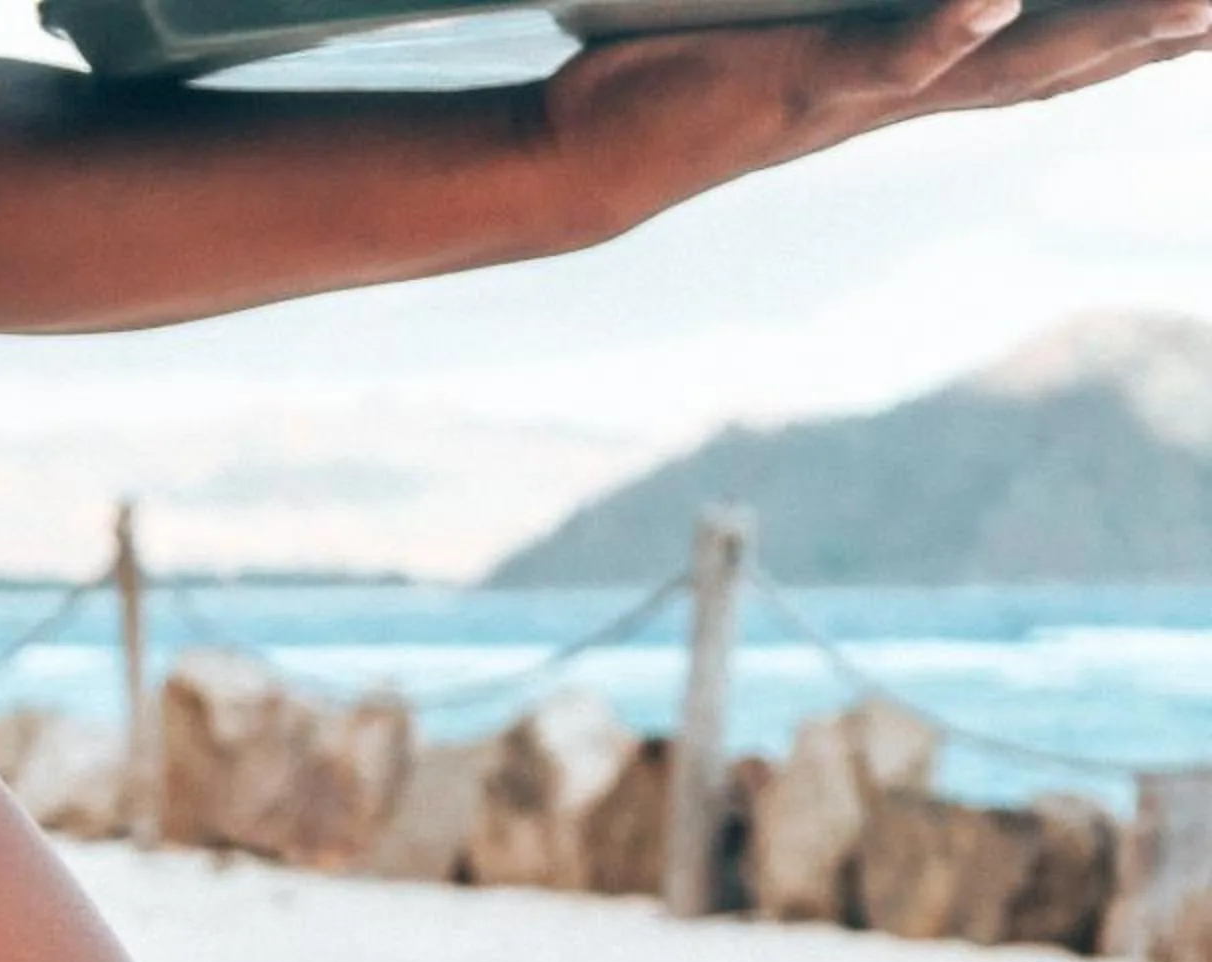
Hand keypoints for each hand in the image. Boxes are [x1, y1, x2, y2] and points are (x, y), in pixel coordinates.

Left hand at [526, 0, 1211, 254]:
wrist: (592, 165)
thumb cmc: (686, 87)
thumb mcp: (796, 42)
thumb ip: (861, 27)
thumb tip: (930, 1)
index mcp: (915, 78)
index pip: (1051, 54)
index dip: (1135, 35)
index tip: (1209, 12)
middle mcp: (908, 95)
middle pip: (1061, 62)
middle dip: (1154, 32)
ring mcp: (862, 95)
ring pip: (1006, 67)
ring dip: (1095, 32)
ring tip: (1183, 2)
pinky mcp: (803, 82)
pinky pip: (891, 56)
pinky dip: (947, 31)